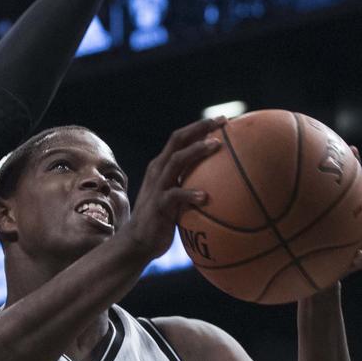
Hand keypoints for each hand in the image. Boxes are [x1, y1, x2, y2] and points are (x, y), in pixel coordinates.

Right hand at [120, 116, 226, 259]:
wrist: (138, 241)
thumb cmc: (162, 219)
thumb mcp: (175, 196)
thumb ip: (189, 184)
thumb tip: (222, 182)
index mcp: (162, 166)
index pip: (180, 138)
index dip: (199, 126)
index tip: (223, 120)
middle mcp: (158, 170)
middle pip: (177, 141)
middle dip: (199, 129)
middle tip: (222, 124)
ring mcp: (157, 186)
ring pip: (176, 161)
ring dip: (196, 151)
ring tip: (216, 146)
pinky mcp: (159, 205)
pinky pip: (175, 195)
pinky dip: (190, 194)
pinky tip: (205, 196)